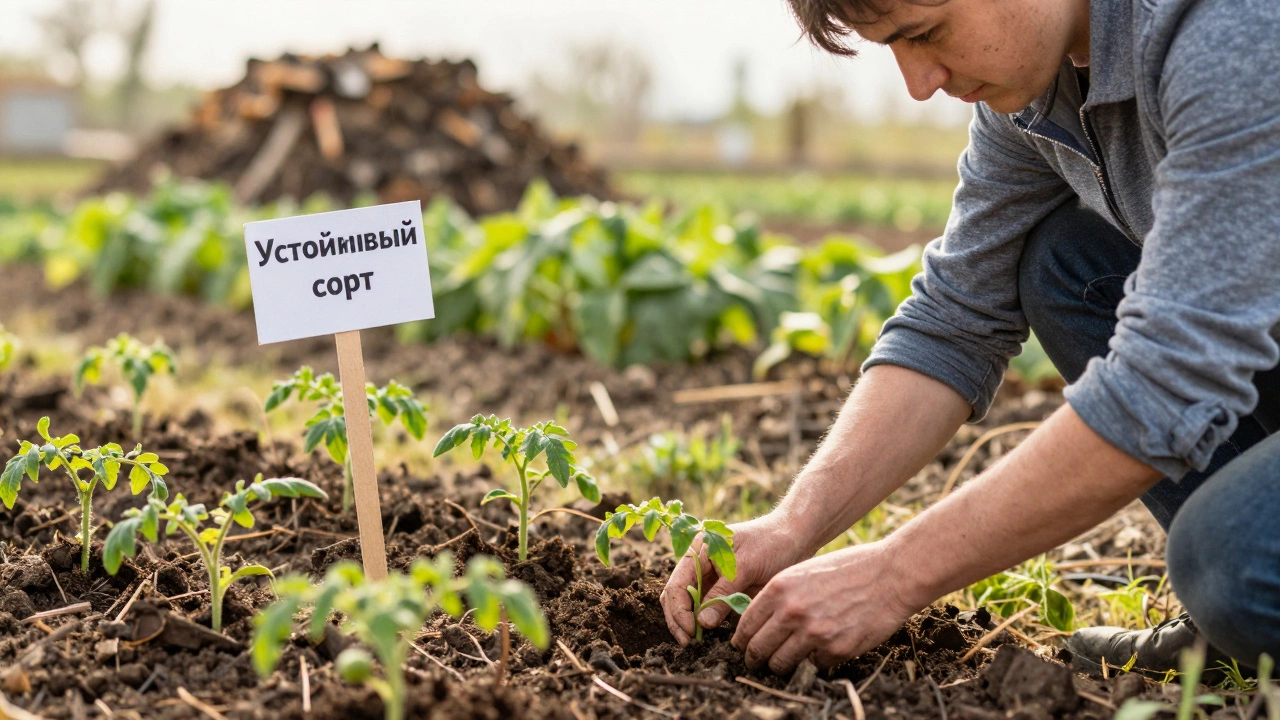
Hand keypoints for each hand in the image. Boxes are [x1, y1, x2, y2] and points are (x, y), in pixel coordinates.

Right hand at [660, 515, 807, 645]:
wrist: (795, 538)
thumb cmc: (771, 544)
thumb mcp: (746, 567)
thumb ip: (722, 594)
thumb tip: (702, 623)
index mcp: (699, 551)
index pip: (677, 585)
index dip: (679, 611)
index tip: (691, 632)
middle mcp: (700, 565)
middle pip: (676, 596)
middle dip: (679, 620)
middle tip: (689, 644)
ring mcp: (710, 578)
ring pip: (689, 605)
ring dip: (689, 624)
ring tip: (696, 643)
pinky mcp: (724, 591)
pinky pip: (708, 609)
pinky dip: (706, 622)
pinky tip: (710, 636)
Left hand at [731, 541, 917, 674]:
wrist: (889, 575)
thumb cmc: (846, 569)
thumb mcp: (802, 571)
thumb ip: (778, 595)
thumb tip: (756, 621)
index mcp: (779, 588)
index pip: (746, 625)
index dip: (741, 640)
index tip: (742, 646)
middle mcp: (792, 612)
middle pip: (758, 649)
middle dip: (754, 659)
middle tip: (756, 662)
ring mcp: (814, 633)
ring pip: (781, 664)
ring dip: (780, 666)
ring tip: (783, 662)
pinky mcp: (836, 650)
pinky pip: (813, 665)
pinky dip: (815, 661)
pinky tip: (822, 648)